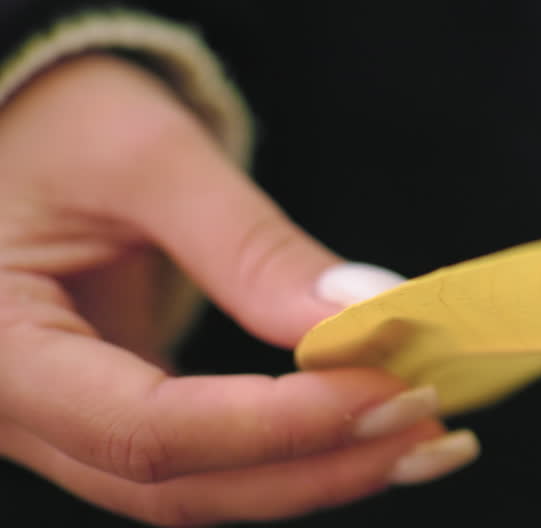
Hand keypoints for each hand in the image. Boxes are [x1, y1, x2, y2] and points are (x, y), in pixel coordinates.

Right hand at [0, 55, 476, 525]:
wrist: (20, 120)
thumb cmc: (60, 119)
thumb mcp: (151, 160)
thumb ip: (250, 247)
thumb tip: (365, 318)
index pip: (147, 428)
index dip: (277, 426)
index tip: (388, 390)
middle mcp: (16, 409)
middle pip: (175, 482)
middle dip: (316, 464)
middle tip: (431, 428)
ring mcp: (62, 422)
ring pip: (194, 488)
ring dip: (315, 472)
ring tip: (422, 436)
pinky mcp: (112, 411)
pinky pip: (202, 458)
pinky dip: (289, 449)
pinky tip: (368, 423)